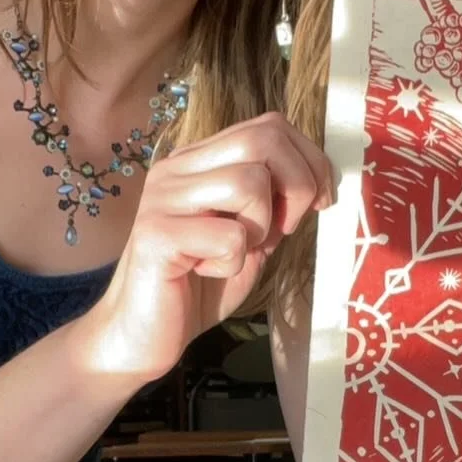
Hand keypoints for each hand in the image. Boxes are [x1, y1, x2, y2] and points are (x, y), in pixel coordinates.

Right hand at [81, 112, 333, 383]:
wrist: (141, 335)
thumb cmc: (197, 286)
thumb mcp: (250, 237)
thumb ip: (275, 204)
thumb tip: (319, 181)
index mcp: (199, 162)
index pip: (268, 126)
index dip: (309, 159)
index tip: (320, 199)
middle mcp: (177, 169)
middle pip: (262, 140)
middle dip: (297, 184)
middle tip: (286, 230)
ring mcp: (163, 198)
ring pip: (248, 182)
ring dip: (260, 228)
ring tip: (234, 254)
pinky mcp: (156, 234)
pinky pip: (229, 235)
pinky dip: (233, 262)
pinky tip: (206, 272)